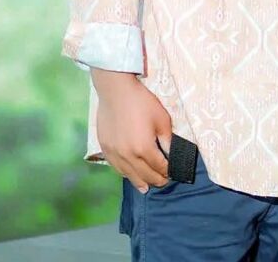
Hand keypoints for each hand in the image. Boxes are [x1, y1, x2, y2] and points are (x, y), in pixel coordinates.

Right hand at [93, 71, 173, 193]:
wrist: (116, 90)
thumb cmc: (141, 102)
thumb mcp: (161, 118)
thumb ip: (167, 139)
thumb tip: (171, 153)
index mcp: (144, 149)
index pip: (159, 167)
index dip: (167, 172)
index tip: (172, 174)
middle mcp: (128, 156)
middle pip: (144, 175)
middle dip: (156, 180)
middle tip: (163, 182)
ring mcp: (114, 154)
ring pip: (128, 175)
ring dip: (139, 182)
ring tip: (146, 187)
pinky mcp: (105, 148)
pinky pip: (116, 168)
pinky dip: (124, 174)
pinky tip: (128, 175)